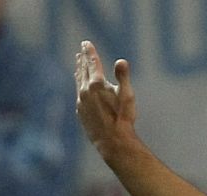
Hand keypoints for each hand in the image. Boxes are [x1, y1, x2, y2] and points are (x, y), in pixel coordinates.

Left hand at [74, 41, 136, 156]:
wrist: (113, 142)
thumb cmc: (123, 119)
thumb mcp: (127, 97)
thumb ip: (123, 77)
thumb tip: (121, 61)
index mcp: (96, 84)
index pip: (92, 63)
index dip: (90, 52)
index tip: (86, 43)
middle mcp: (85, 90)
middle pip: (83, 70)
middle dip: (83, 60)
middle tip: (82, 51)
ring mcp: (81, 101)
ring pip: (79, 82)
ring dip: (79, 72)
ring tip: (79, 65)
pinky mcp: (81, 111)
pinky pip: (78, 94)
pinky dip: (79, 86)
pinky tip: (81, 88)